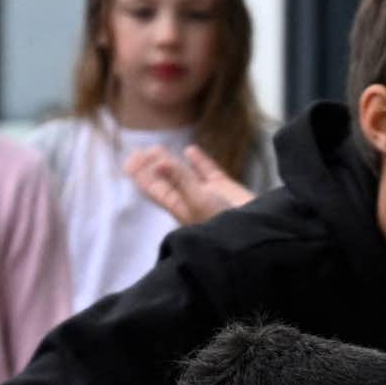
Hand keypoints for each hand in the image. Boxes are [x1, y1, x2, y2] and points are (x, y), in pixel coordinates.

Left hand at [124, 143, 254, 226]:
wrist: (256, 234)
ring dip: (171, 163)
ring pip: (185, 175)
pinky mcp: (226, 189)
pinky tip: (190, 151)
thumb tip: (158, 161)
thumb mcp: (198, 200)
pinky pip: (208, 172)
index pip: (154, 189)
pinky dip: (199, 161)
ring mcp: (209, 195)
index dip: (141, 175)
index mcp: (179, 207)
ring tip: (157, 150)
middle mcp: (191, 201)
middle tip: (140, 152)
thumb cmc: (224, 224)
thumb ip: (180, 178)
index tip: (129, 161)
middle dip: (152, 168)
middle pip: (166, 182)